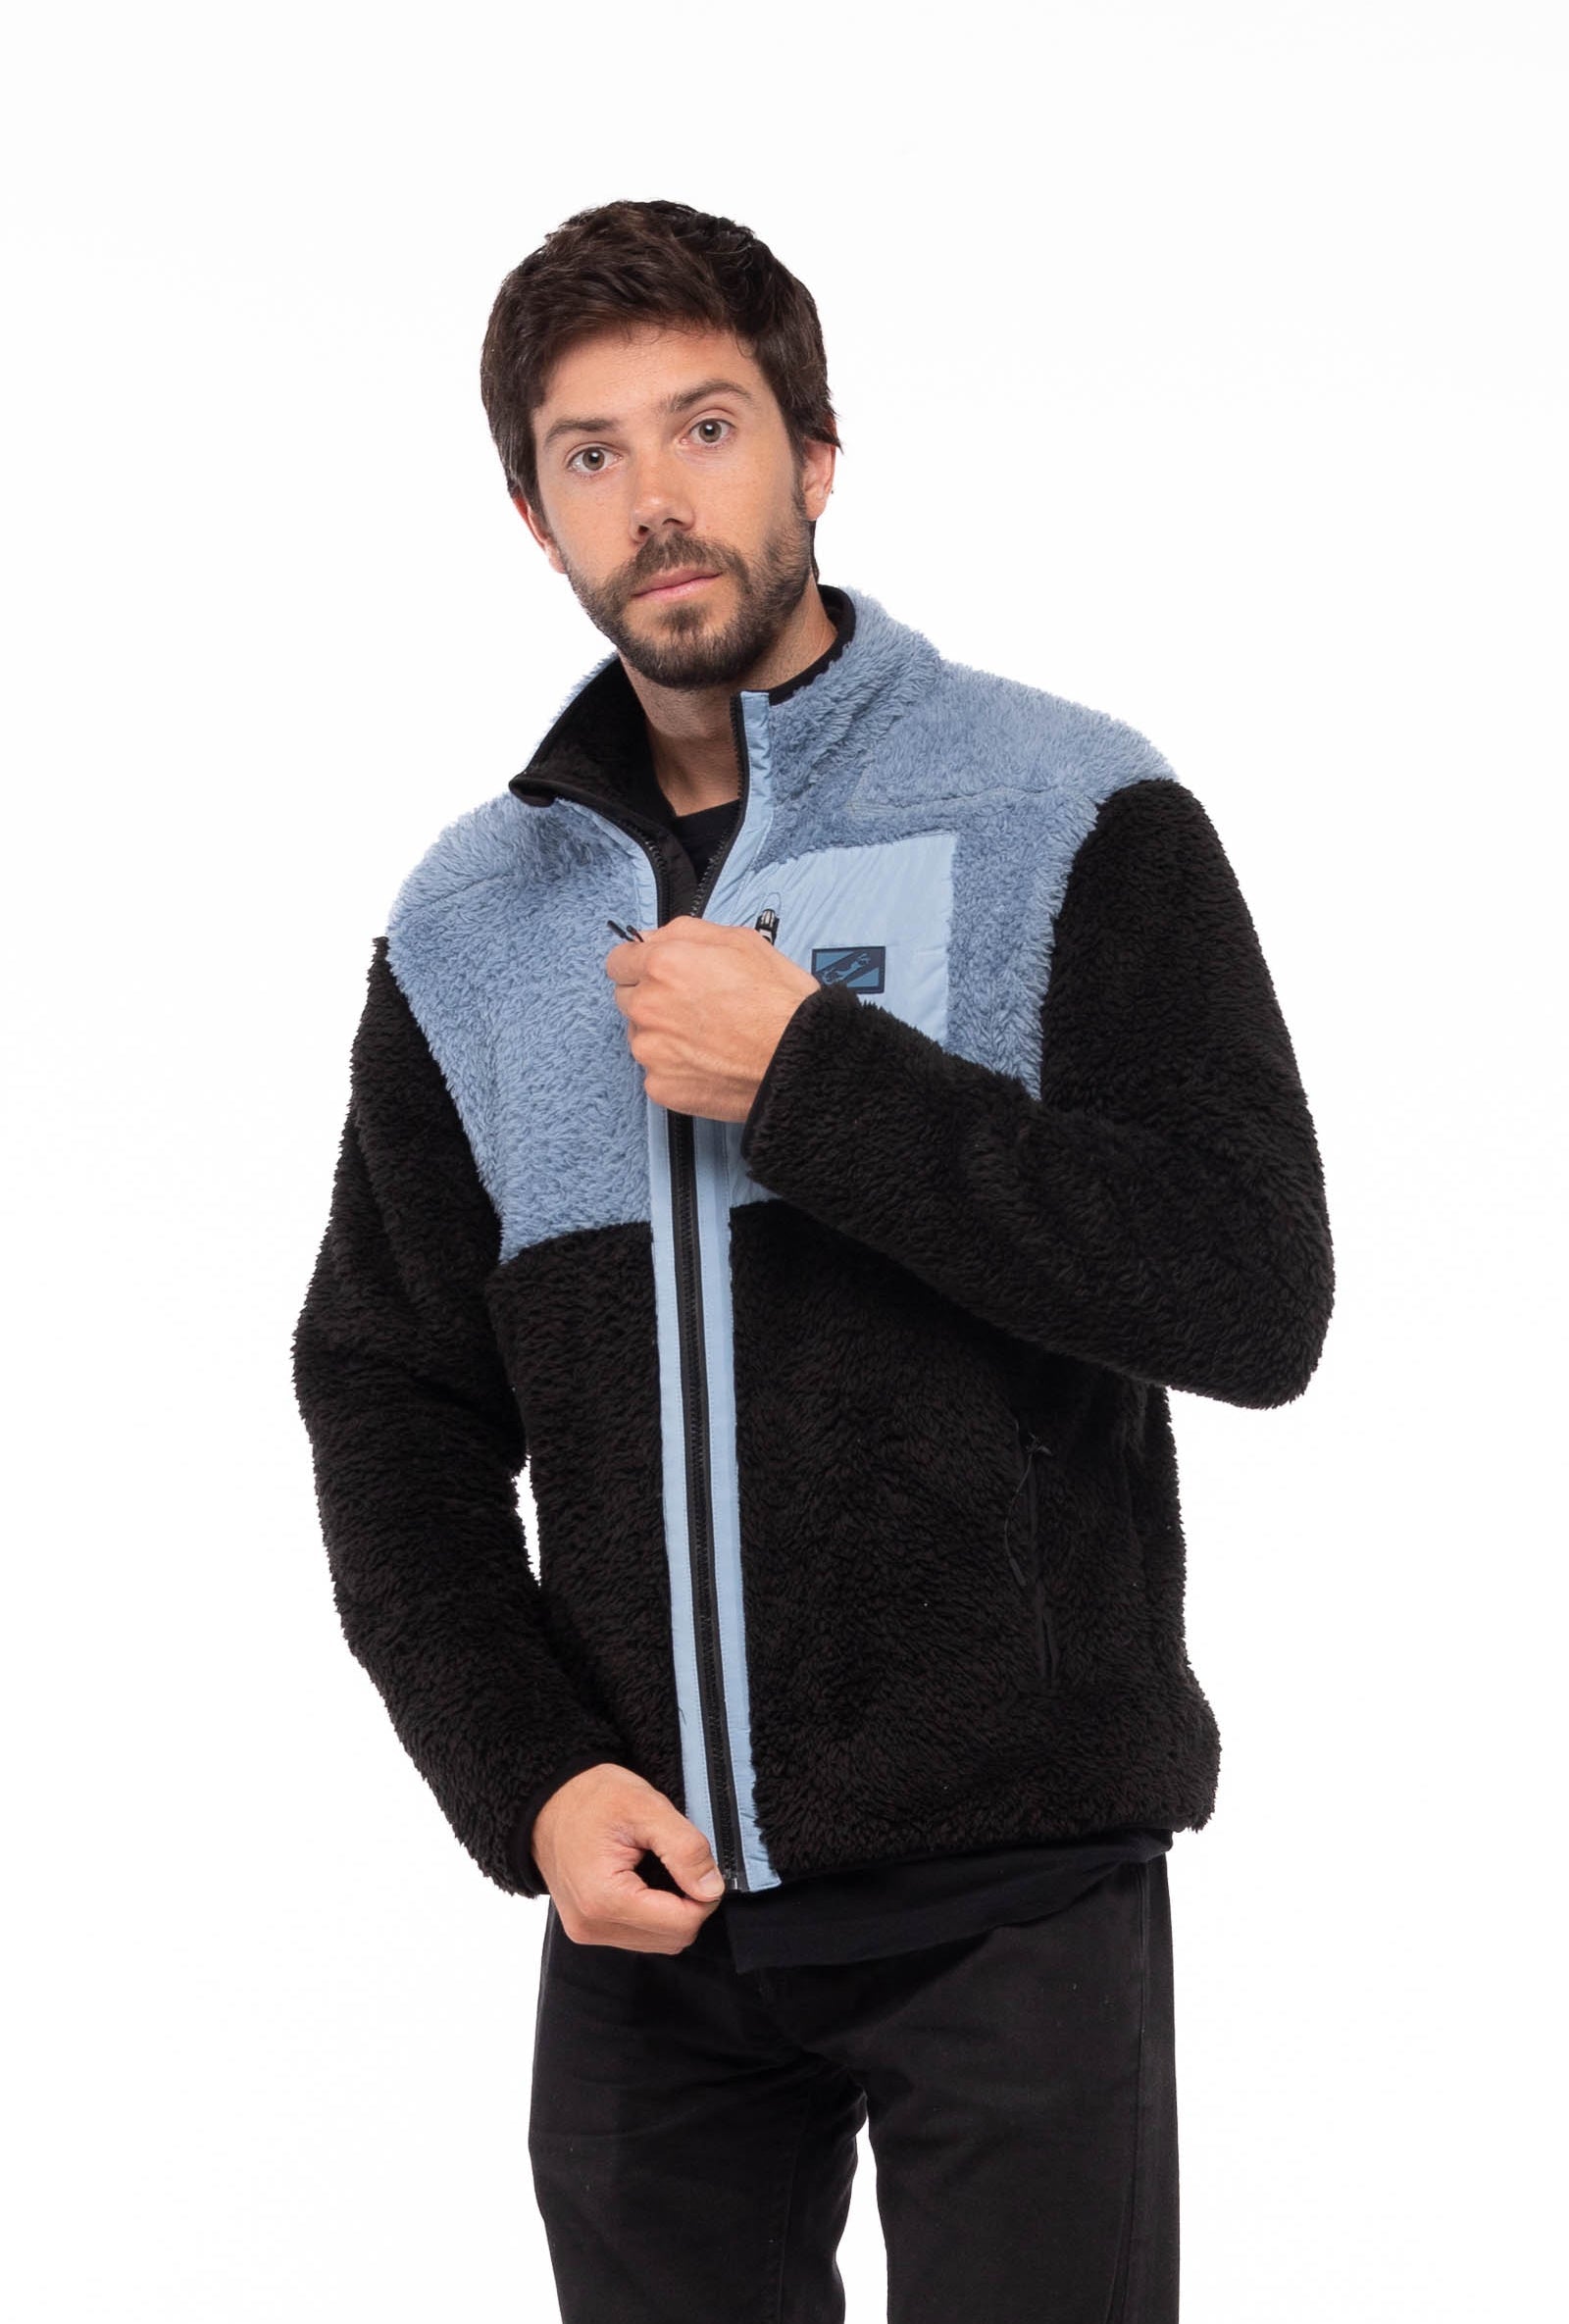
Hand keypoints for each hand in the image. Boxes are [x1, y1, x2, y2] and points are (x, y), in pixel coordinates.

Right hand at [531, 1763, 729, 1951]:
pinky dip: (652, 1913)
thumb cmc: (592, 1797)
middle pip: (673, 1938)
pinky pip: (638, 1936)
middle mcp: (592, 1926)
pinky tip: (642, 1881)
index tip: (696, 1862)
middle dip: (687, 1902)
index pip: (682, 1924)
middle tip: (676, 1861)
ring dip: (670, 1910)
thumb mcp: (646, 1807)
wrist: (548, 1800)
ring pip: (659, 1941)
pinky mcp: (587, 1929)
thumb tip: (712, 1888)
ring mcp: (587, 1932)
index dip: (703, 1894)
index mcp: (605, 1899)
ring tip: (654, 1868)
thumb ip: (685, 1849)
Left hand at [605, 917, 819, 1120]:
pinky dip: (675, 1068)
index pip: (618, 961)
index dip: (639, 965)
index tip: (653, 973)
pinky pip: (655, 1071)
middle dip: (650, 999)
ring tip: (707, 1037)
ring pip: (641, 1037)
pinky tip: (707, 1061)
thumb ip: (684, 932)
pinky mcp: (660, 1086)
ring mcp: (650, 1050)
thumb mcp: (739, 940)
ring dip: (662, 1035)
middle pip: (626, 998)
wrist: (799, 1060)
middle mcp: (648, 1006)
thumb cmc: (779, 1003)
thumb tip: (654, 937)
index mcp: (663, 964)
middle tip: (691, 1006)